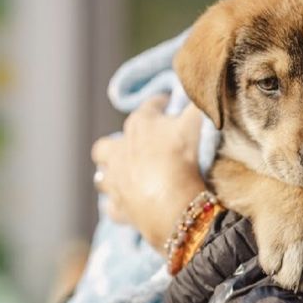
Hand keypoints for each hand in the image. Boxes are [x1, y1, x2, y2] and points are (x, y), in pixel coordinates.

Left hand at [92, 97, 207, 250]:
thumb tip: (200, 95)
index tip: (171, 105)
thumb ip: (196, 106)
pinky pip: (113, 207)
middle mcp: (118, 151)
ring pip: (102, 177)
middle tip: (136, 149)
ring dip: (112, 176)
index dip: (162, 104)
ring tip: (127, 177)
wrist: (173, 202)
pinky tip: (129, 205)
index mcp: (139, 125)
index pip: (150, 106)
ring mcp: (116, 182)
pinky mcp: (119, 208)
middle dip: (116, 146)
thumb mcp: (195, 123)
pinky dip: (119, 206)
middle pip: (106, 146)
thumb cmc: (181, 157)